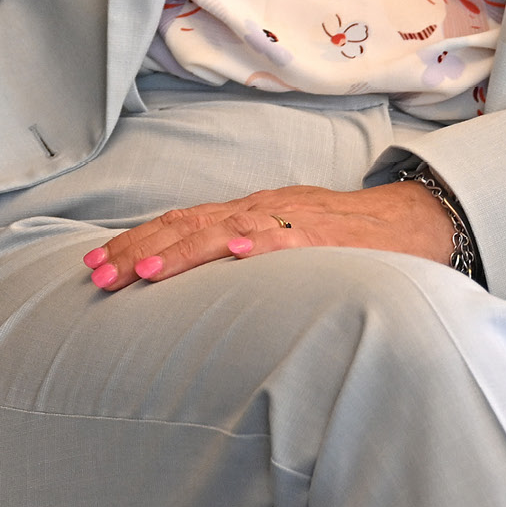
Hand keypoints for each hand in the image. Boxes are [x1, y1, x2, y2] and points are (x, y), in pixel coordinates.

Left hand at [82, 182, 453, 290]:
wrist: (412, 222)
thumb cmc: (343, 242)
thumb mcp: (282, 247)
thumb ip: (242, 259)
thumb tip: (193, 294)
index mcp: (245, 216)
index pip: (178, 225)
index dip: (134, 242)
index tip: (93, 266)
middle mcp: (259, 212)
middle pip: (186, 225)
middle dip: (137, 249)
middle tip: (96, 276)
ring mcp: (291, 220)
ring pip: (226, 229)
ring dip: (181, 250)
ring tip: (143, 272)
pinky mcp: (326, 235)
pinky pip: (290, 236)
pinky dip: (259, 241)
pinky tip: (234, 250)